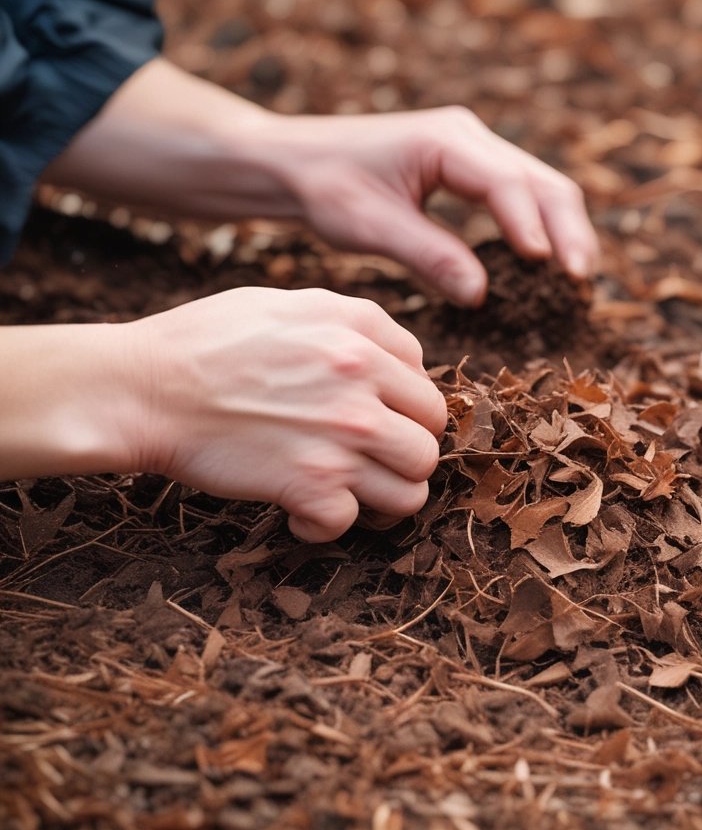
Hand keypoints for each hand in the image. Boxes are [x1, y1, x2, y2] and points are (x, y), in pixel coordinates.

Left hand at [44, 61, 599, 307]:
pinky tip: (546, 268)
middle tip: (582, 281)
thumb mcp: (369, 226)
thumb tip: (482, 295)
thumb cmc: (323, 187)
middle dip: (568, 230)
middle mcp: (469, 139)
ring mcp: (473, 153)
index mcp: (446, 141)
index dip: (531, 225)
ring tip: (577, 280)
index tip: (547, 268)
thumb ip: (427, 255)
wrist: (293, 164)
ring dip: (562, 231)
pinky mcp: (470, 174)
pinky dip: (540, 231)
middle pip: (543, 182)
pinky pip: (520, 200)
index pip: (507, 182)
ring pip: (541, 189)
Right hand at [128, 287, 447, 541]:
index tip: (374, 420)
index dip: (403, 411)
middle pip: (429, 442)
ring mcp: (342, 438)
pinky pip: (349, 523)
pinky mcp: (311, 485)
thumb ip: (353, 326)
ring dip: (380, 497)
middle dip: (402, 455)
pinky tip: (298, 508)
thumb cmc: (206, 343)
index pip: (427, 387)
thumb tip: (402, 361)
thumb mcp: (288, 305)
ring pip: (412, 491)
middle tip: (365, 460)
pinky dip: (323, 524)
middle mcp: (362, 382)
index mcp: (360, 333)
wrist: (144, 388)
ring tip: (346, 488)